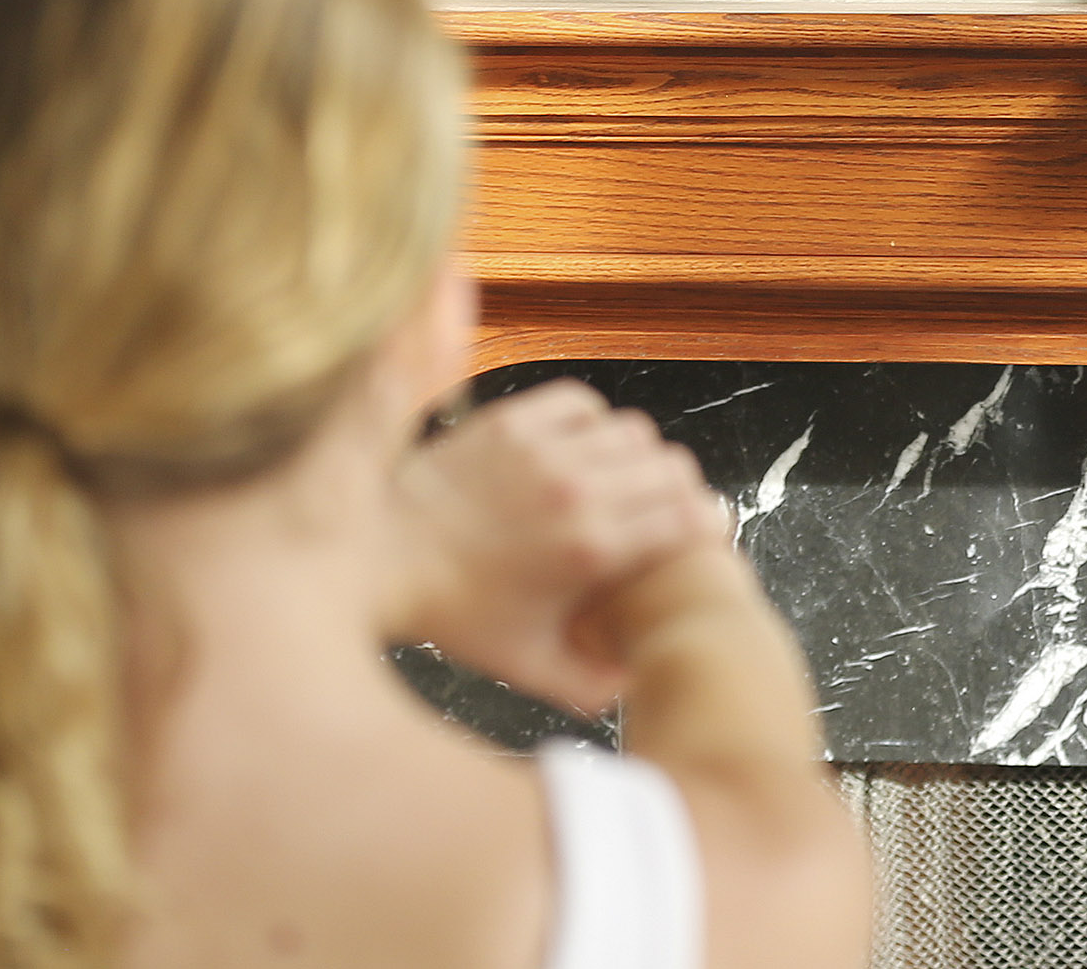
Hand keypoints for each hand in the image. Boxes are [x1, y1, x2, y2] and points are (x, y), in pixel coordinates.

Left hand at [384, 379, 726, 716]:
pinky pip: (584, 403)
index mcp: (590, 550)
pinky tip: (576, 449)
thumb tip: (638, 682)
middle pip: (673, 468)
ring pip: (635, 432)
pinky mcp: (512, 422)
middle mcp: (578, 491)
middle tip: (656, 513)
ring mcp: (545, 451)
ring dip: (636, 457)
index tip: (699, 535)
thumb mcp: (528, 667)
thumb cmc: (453, 613)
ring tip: (615, 481)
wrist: (379, 560)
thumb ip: (593, 683)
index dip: (706, 526)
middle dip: (676, 493)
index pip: (691, 517)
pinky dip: (592, 422)